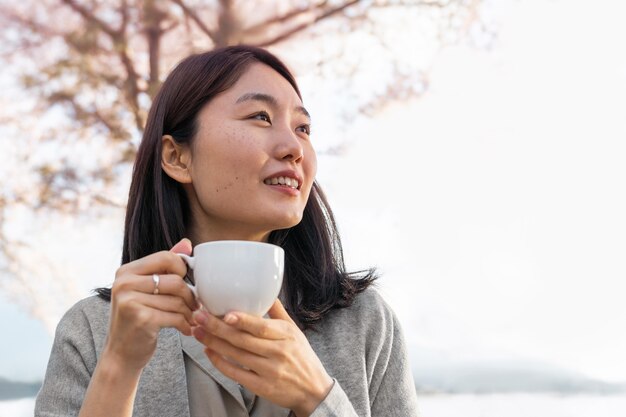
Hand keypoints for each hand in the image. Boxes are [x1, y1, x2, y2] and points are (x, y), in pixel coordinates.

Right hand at [103, 238, 197, 371]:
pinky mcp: (140, 319)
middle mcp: (124, 283)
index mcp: (126, 271)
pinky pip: (175, 316)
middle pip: (175, 280)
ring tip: (190, 318)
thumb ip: (165, 266)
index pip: (166, 257)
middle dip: (190, 295)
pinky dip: (185, 324)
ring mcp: (130, 301)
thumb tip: (187, 243)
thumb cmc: (139, 319)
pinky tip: (185, 329)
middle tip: (194, 306)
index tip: (186, 284)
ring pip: (177, 300)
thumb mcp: (147, 289)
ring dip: (189, 312)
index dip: (183, 270)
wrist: (122, 354)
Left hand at [192, 300, 332, 416]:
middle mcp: (278, 352)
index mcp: (286, 335)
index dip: (242, 320)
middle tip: (199, 317)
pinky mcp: (262, 387)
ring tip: (198, 331)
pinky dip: (220, 363)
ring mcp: (269, 371)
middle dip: (217, 328)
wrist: (313, 390)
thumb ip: (279, 313)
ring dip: (214, 343)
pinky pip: (236, 374)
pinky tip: (209, 352)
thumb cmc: (303, 358)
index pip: (261, 327)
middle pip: (243, 339)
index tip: (224, 313)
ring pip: (236, 355)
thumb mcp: (296, 332)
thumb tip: (267, 292)